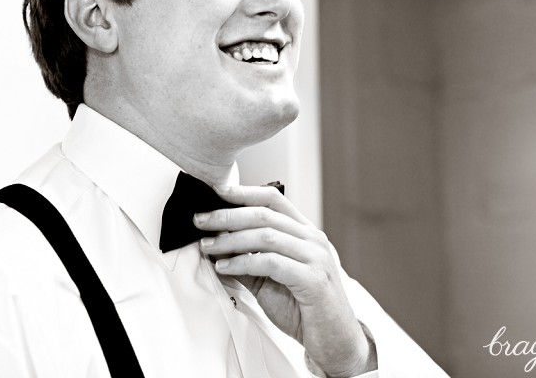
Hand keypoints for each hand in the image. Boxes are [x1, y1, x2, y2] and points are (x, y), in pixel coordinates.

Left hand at [193, 184, 376, 376]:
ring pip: (266, 236)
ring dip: (231, 239)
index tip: (216, 192)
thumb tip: (215, 247)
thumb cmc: (304, 310)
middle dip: (227, 215)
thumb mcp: (270, 281)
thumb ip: (247, 262)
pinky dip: (243, 262)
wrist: (335, 342)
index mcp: (305, 233)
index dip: (243, 193)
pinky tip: (225, 267)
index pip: (273, 199)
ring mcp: (316, 257)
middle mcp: (313, 239)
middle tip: (201, 221)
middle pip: (265, 214)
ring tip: (208, 246)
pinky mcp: (313, 279)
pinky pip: (271, 263)